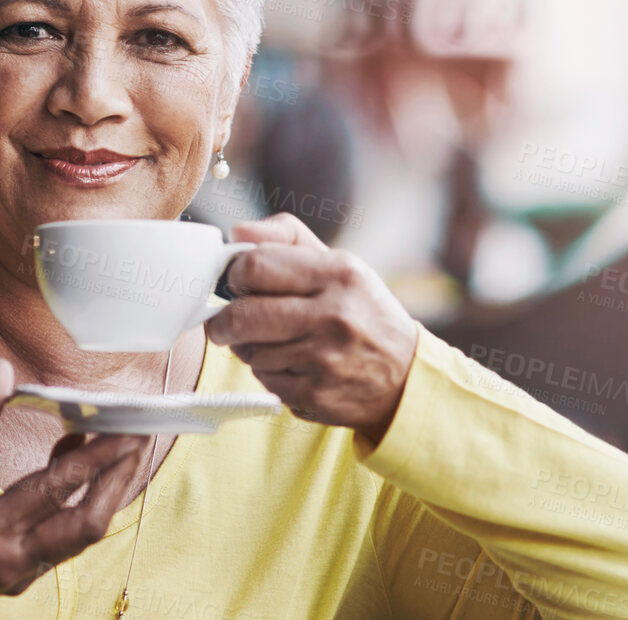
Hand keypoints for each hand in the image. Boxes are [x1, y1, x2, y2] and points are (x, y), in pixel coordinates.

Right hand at [0, 360, 150, 610]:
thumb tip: (2, 370)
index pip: (58, 488)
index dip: (97, 455)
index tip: (127, 428)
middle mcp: (11, 560)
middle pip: (88, 525)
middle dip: (118, 480)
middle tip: (137, 439)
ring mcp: (19, 575)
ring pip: (81, 537)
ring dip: (104, 493)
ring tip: (115, 449)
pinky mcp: (20, 579)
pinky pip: (64, 543)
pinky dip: (77, 506)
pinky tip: (73, 469)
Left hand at [207, 213, 420, 443]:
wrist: (404, 374)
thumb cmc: (361, 311)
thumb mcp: (337, 264)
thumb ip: (286, 239)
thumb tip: (237, 233)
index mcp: (339, 273)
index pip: (257, 265)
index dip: (235, 274)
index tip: (236, 282)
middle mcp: (334, 314)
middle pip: (243, 315)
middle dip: (223, 321)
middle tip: (225, 323)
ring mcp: (325, 358)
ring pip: (249, 351)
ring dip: (248, 348)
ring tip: (273, 342)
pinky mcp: (316, 393)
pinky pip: (264, 379)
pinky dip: (267, 372)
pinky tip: (290, 364)